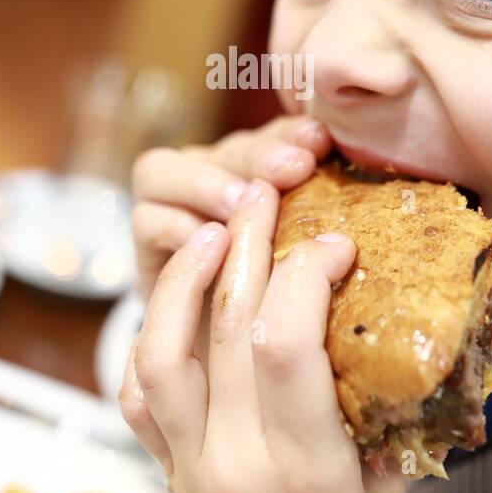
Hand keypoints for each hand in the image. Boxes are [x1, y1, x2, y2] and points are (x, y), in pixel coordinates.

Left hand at [118, 179, 405, 492]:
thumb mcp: (392, 488)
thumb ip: (392, 409)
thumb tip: (418, 311)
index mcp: (306, 472)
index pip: (285, 345)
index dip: (306, 275)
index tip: (334, 245)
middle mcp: (237, 467)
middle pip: (226, 330)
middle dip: (249, 245)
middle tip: (267, 195)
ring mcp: (189, 469)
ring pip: (161, 354)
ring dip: (185, 280)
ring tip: (216, 232)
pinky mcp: (164, 471)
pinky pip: (137, 394)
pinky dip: (150, 336)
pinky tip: (181, 298)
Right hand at [130, 116, 331, 300]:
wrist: (231, 360)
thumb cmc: (281, 303)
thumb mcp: (304, 256)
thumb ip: (318, 217)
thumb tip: (344, 192)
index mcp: (255, 169)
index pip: (270, 135)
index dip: (290, 132)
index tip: (320, 141)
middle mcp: (209, 177)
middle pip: (222, 149)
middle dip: (258, 155)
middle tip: (294, 168)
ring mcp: (170, 206)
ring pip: (163, 168)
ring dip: (206, 183)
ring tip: (241, 203)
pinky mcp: (147, 245)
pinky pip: (147, 219)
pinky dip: (176, 227)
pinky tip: (210, 241)